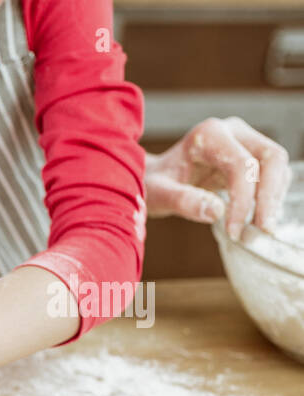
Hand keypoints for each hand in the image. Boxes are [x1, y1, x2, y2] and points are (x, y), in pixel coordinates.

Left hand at [145, 117, 291, 238]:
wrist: (153, 177)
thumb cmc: (152, 183)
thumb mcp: (158, 194)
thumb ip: (183, 201)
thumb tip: (217, 212)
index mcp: (208, 135)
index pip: (241, 164)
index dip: (243, 199)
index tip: (234, 231)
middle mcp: (231, 131)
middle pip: (270, 158)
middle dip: (269, 196)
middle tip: (263, 230)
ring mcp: (244, 141)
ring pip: (276, 166)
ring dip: (273, 198)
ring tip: (259, 229)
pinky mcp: (250, 156)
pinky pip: (272, 174)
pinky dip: (271, 196)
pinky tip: (258, 219)